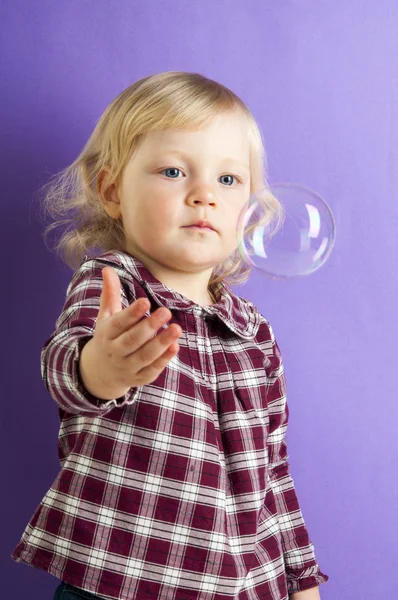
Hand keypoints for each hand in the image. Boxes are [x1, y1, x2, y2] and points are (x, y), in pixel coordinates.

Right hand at [79, 266, 181, 399]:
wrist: (100, 372)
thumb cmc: (109, 337)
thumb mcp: (106, 316)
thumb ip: (110, 293)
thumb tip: (107, 268)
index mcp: (106, 334)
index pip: (119, 323)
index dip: (132, 313)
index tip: (146, 301)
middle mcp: (115, 352)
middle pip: (132, 340)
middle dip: (149, 327)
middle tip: (166, 311)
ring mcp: (127, 367)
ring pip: (144, 356)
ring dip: (161, 343)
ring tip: (177, 328)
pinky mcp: (139, 378)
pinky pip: (152, 370)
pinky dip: (164, 360)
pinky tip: (176, 346)